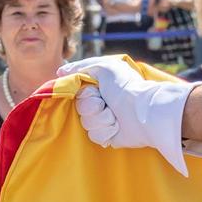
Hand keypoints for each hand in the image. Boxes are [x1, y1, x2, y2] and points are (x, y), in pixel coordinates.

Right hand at [60, 56, 195, 174]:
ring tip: (115, 115)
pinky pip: (94, 135)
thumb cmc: (125, 86)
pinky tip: (117, 126)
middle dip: (92, 106)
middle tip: (105, 102)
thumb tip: (60, 72)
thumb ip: (81, 67)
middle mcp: (102, 102)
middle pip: (80, 108)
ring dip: (100, 118)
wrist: (141, 112)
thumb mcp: (104, 66)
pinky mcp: (108, 135)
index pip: (78, 92)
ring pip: (86, 123)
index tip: (95, 90)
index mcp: (100, 86)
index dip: (84, 93)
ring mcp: (105, 119)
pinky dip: (106, 130)